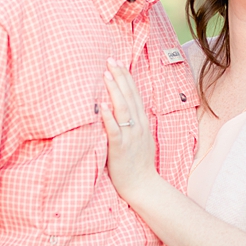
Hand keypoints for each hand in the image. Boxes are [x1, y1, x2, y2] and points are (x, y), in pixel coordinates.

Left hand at [101, 60, 160, 206]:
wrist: (143, 186)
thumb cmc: (137, 163)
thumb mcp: (139, 138)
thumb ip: (132, 122)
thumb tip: (119, 108)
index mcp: (142, 122)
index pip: (134, 93)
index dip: (126, 76)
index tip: (117, 62)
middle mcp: (138, 125)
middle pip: (129, 96)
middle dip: (120, 76)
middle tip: (110, 59)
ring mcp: (130, 136)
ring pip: (123, 108)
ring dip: (114, 90)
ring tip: (106, 75)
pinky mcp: (120, 148)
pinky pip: (114, 130)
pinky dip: (108, 117)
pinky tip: (102, 106)